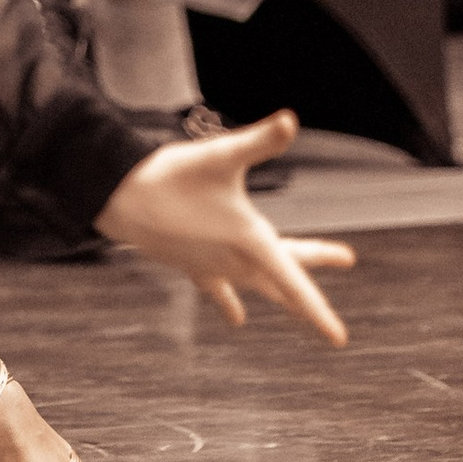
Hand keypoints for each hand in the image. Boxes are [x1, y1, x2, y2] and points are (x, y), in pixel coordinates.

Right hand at [95, 113, 354, 345]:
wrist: (117, 198)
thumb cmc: (169, 176)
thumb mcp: (220, 154)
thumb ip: (260, 141)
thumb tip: (290, 121)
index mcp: (249, 241)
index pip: (293, 283)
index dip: (318, 312)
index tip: (338, 340)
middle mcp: (234, 261)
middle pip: (284, 275)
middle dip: (315, 260)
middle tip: (345, 257)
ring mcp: (212, 266)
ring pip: (256, 284)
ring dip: (280, 288)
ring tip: (297, 303)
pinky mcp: (191, 265)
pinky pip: (219, 290)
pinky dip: (231, 301)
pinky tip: (236, 317)